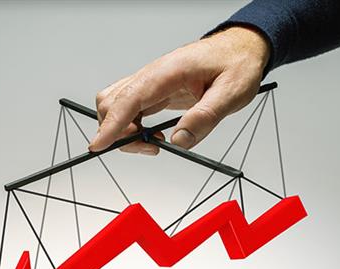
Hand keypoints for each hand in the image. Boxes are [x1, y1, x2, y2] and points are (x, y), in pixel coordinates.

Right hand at [89, 26, 269, 154]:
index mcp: (167, 73)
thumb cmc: (236, 64)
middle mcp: (151, 76)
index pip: (128, 100)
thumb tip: (179, 140)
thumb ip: (205, 117)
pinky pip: (128, 109)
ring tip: (152, 143)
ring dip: (123, 131)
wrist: (240, 49)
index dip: (111, 125)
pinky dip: (131, 127)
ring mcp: (149, 83)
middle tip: (150, 148)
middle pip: (111, 104)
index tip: (98, 145)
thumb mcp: (231, 92)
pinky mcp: (152, 91)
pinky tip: (153, 135)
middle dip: (118, 133)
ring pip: (114, 106)